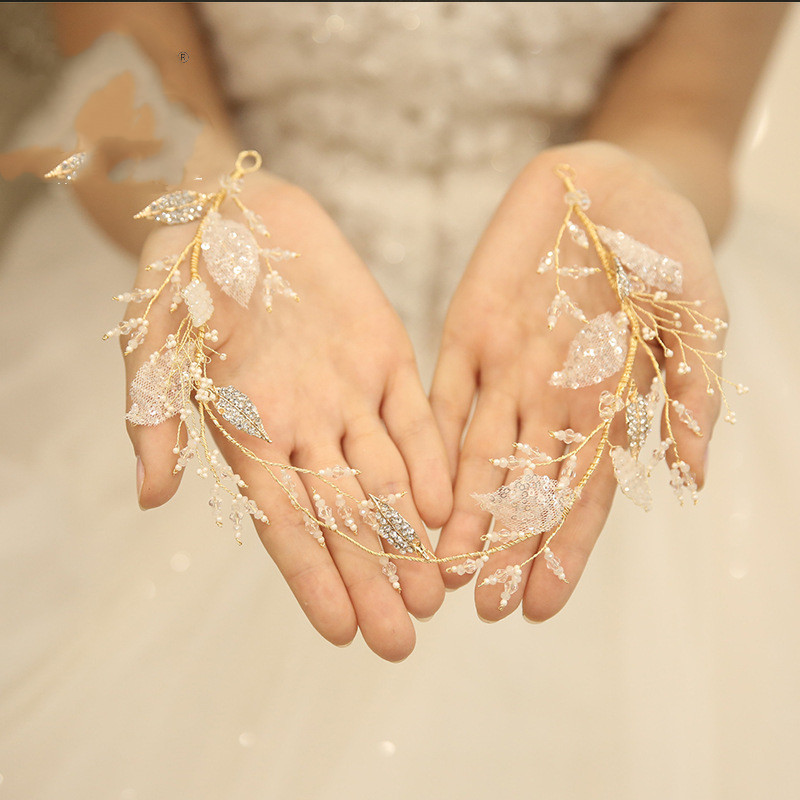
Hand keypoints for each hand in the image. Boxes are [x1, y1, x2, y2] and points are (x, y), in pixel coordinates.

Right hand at [121, 166, 451, 660]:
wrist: (243, 207)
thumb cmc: (188, 269)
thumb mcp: (154, 330)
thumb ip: (153, 410)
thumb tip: (152, 496)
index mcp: (248, 430)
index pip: (282, 520)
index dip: (310, 575)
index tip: (339, 631)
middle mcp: (305, 426)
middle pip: (343, 516)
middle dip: (371, 577)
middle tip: (401, 640)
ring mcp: (348, 394)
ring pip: (385, 479)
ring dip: (409, 536)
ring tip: (433, 595)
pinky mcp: (386, 356)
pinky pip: (414, 418)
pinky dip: (431, 461)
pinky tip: (448, 508)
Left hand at [430, 141, 728, 620]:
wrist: (612, 184)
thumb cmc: (665, 249)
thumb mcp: (694, 316)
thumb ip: (688, 391)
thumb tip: (690, 475)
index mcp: (607, 405)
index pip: (582, 494)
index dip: (561, 549)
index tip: (540, 604)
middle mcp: (551, 401)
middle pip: (524, 490)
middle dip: (505, 549)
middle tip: (481, 605)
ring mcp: (506, 371)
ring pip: (478, 457)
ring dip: (462, 514)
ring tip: (442, 569)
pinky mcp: (466, 334)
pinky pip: (443, 396)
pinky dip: (431, 444)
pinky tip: (416, 489)